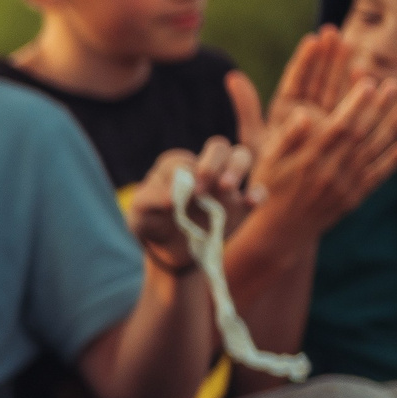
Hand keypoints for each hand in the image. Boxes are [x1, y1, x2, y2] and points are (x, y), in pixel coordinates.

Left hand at [127, 143, 255, 272]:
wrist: (169, 250)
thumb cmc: (151, 224)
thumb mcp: (139, 214)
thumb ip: (149, 200)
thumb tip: (171, 200)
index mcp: (177, 166)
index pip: (183, 161)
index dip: (180, 177)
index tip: (175, 201)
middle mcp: (204, 169)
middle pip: (219, 147)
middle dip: (212, 162)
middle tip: (201, 189)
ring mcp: (224, 186)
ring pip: (242, 157)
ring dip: (236, 168)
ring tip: (225, 188)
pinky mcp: (240, 207)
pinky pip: (258, 193)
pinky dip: (257, 194)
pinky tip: (249, 202)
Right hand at [230, 36, 396, 232]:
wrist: (280, 231)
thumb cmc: (269, 188)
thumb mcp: (266, 161)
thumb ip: (285, 137)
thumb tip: (302, 113)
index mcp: (308, 159)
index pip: (338, 127)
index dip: (355, 105)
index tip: (369, 83)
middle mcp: (330, 172)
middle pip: (361, 135)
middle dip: (378, 108)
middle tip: (393, 84)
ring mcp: (345, 186)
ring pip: (374, 152)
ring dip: (393, 128)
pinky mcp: (354, 198)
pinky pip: (378, 176)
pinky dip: (395, 159)